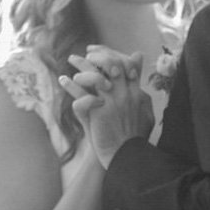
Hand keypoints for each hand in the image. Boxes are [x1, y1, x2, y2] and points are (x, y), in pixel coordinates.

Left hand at [60, 51, 152, 169]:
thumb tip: (141, 86)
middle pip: (112, 64)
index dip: (114, 55)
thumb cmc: (135, 139)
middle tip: (87, 52)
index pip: (126, 64)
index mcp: (137, 93)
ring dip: (82, 65)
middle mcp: (125, 94)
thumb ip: (142, 99)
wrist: (129, 157)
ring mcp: (113, 102)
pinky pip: (82, 95)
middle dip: (98, 55)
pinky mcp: (100, 113)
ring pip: (95, 75)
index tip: (103, 52)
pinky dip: (71, 86)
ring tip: (72, 59)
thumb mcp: (145, 115)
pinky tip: (63, 80)